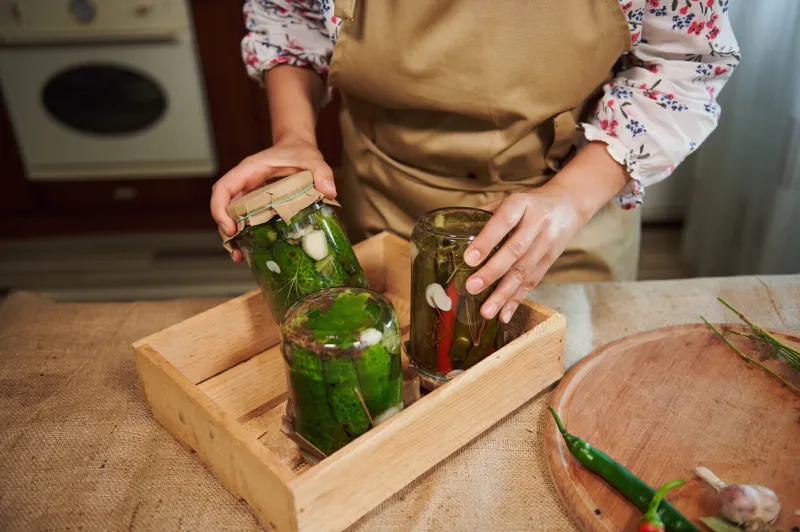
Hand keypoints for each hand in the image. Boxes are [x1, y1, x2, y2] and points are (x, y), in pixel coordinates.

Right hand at [210, 136, 334, 261]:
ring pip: (232, 217)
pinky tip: (252, 251)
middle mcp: (244, 184)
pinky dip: (246, 236)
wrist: (298, 148)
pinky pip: (246, 220)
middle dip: (225, 230)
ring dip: (233, 238)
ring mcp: (249, 195)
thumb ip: (321, 172)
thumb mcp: (312, 158)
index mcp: (249, 170)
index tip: (229, 228)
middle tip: (237, 251)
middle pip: (224, 208)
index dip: (220, 209)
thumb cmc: (300, 151)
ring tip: (241, 257)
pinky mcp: (257, 205)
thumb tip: (329, 191)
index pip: (223, 188)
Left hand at [462, 183, 583, 322]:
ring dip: (504, 294)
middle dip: (492, 272)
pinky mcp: (551, 260)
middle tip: (472, 288)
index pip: (503, 222)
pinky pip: (532, 282)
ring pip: (524, 271)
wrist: (569, 205)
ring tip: (486, 311)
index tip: (469, 259)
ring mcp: (546, 243)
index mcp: (522, 204)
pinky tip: (504, 314)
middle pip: (515, 251)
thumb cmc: (529, 203)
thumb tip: (453, 230)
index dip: (486, 241)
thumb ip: (486, 214)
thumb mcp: (510, 199)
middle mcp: (537, 223)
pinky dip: (517, 300)